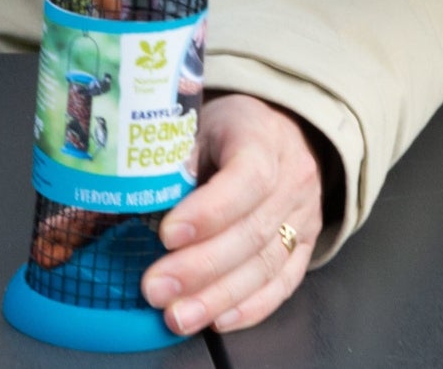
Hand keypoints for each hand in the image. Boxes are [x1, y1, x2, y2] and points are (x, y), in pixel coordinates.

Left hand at [141, 95, 322, 334]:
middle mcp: (293, 178)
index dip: (208, 212)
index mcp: (262, 137)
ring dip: (218, 297)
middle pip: (252, 231)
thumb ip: (174, 156)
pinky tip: (217, 320)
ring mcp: (304, 215)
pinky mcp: (306, 245)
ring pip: (266, 265)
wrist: (277, 134)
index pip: (247, 177)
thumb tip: (137, 194)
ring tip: (178, 316)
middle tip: (156, 289)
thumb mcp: (196, 123)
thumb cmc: (226, 130)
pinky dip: (250, 307)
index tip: (166, 235)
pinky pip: (283, 284)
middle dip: (200, 267)